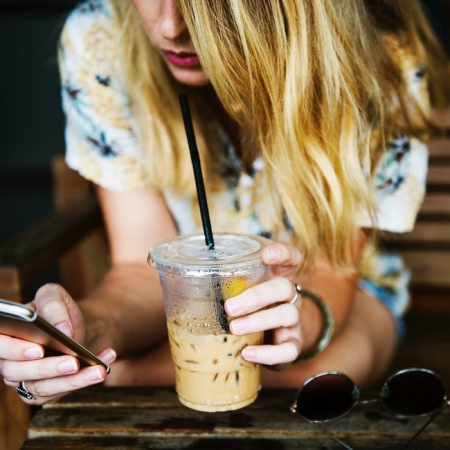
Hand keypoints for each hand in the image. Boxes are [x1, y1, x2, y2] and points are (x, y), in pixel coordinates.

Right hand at [0, 284, 115, 404]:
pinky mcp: (44, 391)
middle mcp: (9, 360)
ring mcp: (25, 379)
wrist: (76, 328)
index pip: (0, 345)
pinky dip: (84, 380)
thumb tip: (62, 329)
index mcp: (6, 334)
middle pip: (17, 372)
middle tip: (73, 362)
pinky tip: (103, 367)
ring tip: (98, 370)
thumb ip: (53, 305)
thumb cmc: (59, 312)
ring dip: (72, 381)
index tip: (38, 350)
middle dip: (48, 368)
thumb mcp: (55, 296)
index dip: (14, 350)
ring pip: (41, 388)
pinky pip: (61, 392)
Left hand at [224, 242, 302, 368]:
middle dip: (257, 296)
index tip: (266, 254)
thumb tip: (174, 279)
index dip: (282, 253)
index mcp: (277, 278)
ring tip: (234, 329)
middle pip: (284, 287)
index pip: (290, 258)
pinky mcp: (293, 344)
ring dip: (258, 321)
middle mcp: (289, 296)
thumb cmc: (250, 309)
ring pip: (287, 315)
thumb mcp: (241, 293)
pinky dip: (268, 353)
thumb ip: (222, 284)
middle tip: (230, 307)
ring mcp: (294, 321)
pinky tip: (247, 353)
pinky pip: (288, 349)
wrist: (273, 340)